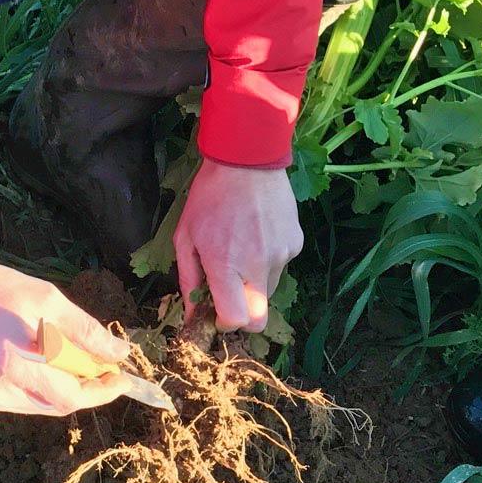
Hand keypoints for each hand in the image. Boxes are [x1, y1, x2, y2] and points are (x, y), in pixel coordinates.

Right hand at [0, 261, 131, 416]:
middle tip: (100, 372)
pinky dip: (33, 389)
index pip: (72, 394)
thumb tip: (118, 353)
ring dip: (59, 391)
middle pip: (57, 406)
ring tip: (66, 365)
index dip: (102, 391)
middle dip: (85, 391)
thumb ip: (84, 330)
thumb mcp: (46, 298)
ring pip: (37, 407)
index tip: (121, 378)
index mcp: (18, 359)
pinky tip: (31, 366)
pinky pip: (15, 402)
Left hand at [174, 158, 302, 331]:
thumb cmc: (208, 198)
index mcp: (225, 265)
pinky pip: (280, 265)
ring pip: (269, 290)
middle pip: (259, 317)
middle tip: (230, 292)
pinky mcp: (296, 244)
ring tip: (242, 247)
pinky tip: (257, 233)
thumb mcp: (185, 237)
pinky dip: (268, 260)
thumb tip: (191, 314)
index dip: (225, 323)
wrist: (248, 159)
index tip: (216, 312)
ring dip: (254, 282)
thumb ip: (188, 280)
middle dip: (244, 314)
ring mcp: (282, 255)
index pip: (236, 319)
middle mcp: (258, 265)